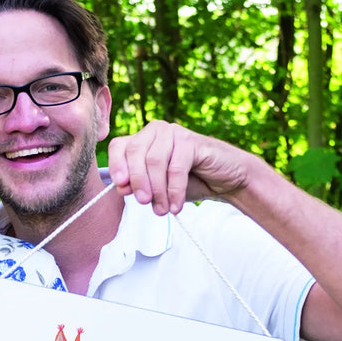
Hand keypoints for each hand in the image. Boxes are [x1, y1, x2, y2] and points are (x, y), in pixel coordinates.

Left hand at [107, 120, 250, 215]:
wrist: (225, 180)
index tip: (120, 186)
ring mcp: (174, 133)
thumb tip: (121, 187)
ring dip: (157, 190)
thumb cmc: (189, 182)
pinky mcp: (192, 141)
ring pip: (154, 161)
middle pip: (134, 152)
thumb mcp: (157, 188)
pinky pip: (175, 168)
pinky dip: (174, 190)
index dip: (116, 165)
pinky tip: (176, 206)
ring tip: (162, 209)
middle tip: (144, 203)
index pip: (119, 146)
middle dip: (137, 181)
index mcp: (143, 139)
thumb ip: (138, 186)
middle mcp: (156, 131)